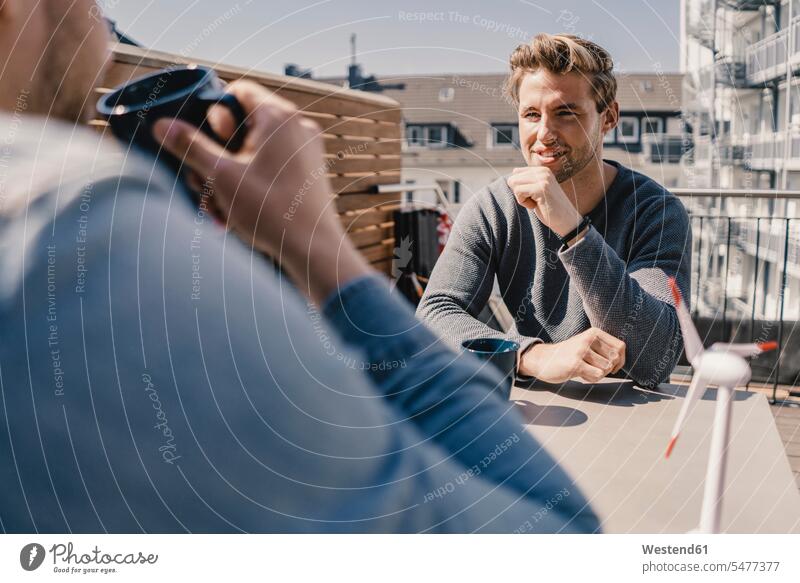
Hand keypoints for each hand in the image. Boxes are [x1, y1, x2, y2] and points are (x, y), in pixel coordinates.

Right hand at [153, 80, 370, 302]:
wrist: (313, 250)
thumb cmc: (271, 211)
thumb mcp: (221, 176)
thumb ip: (190, 146)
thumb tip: (161, 125)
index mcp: (279, 116)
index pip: (238, 90)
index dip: (215, 113)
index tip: (208, 141)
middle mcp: (297, 126)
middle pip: (243, 124)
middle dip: (216, 154)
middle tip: (201, 182)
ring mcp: (306, 149)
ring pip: (254, 150)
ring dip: (228, 175)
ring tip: (215, 206)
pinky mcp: (308, 172)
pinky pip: (271, 166)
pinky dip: (250, 183)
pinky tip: (232, 213)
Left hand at [507, 166, 583, 237]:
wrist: (566, 221)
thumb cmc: (550, 208)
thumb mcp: (538, 190)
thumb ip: (528, 181)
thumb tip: (513, 173)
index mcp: (542, 170)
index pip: (516, 173)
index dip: (520, 188)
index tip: (533, 195)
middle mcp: (543, 171)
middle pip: (513, 179)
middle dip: (519, 193)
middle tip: (535, 200)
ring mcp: (543, 179)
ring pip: (514, 184)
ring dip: (521, 198)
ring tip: (537, 202)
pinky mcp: (541, 188)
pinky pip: (519, 192)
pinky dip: (524, 202)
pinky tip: (537, 205)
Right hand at [518, 328, 625, 383]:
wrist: (543, 359)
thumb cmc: (568, 355)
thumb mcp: (587, 345)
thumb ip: (604, 349)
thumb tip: (622, 361)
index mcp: (594, 332)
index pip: (620, 347)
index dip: (621, 360)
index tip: (613, 366)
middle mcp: (588, 339)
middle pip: (615, 359)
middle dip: (609, 368)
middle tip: (595, 369)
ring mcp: (581, 351)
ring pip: (606, 368)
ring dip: (598, 374)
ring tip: (585, 371)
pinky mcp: (575, 364)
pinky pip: (597, 375)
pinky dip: (591, 379)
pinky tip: (581, 375)